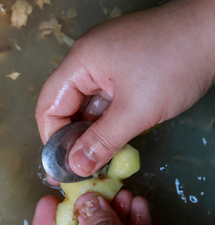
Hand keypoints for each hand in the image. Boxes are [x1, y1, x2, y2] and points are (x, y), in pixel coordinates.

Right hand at [35, 0, 214, 176]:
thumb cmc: (175, 64)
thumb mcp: (137, 111)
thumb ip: (102, 141)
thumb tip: (74, 167)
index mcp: (80, 61)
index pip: (49, 104)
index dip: (53, 138)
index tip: (65, 165)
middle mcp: (87, 57)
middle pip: (65, 102)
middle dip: (72, 136)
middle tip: (82, 167)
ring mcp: (107, 58)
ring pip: (87, 101)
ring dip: (92, 128)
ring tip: (100, 157)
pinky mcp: (126, 61)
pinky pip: (106, 94)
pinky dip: (108, 116)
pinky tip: (117, 136)